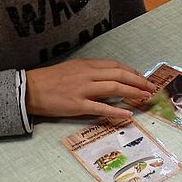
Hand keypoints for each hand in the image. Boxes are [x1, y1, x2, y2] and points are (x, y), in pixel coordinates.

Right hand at [26, 60, 156, 121]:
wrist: (30, 89)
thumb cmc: (50, 81)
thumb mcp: (72, 69)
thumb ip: (90, 72)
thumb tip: (109, 78)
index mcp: (86, 65)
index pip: (115, 66)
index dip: (132, 72)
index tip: (142, 78)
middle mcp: (87, 74)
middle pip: (119, 75)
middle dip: (138, 82)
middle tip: (151, 88)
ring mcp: (83, 89)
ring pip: (114, 88)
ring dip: (133, 93)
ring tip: (145, 98)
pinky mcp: (78, 105)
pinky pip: (101, 107)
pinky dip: (117, 111)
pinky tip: (128, 115)